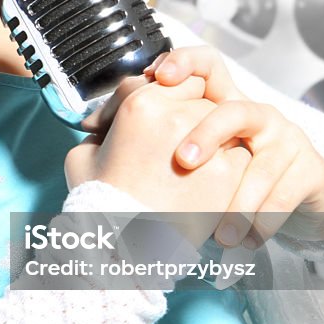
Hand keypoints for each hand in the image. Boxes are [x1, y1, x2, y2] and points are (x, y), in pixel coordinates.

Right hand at [65, 81, 250, 249]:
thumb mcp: (83, 156)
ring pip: (224, 124)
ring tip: (197, 164)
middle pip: (202, 97)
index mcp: (141, 105)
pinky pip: (240, 154)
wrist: (125, 246)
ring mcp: (206, 144)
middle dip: (194, 116)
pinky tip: (210, 182)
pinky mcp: (228, 172)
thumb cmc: (101, 203)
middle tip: (183, 141)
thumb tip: (103, 126)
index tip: (168, 115)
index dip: (172, 95)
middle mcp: (176, 116)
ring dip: (214, 139)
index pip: (174, 77)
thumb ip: (99, 130)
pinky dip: (230, 166)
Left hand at [142, 46, 323, 248]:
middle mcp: (255, 115)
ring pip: (263, 163)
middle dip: (208, 133)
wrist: (294, 204)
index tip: (157, 77)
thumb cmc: (225, 179)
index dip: (184, 62)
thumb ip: (137, 138)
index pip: (206, 66)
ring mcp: (286, 139)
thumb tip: (90, 127)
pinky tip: (245, 241)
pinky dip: (264, 221)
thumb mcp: (184, 157)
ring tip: (221, 235)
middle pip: (234, 109)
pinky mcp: (310, 168)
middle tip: (183, 162)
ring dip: (240, 202)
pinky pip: (286, 193)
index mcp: (221, 104)